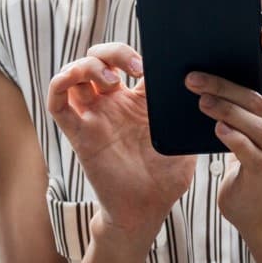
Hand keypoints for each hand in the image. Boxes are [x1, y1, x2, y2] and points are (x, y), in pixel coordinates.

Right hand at [47, 43, 194, 233]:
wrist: (146, 210)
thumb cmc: (166, 179)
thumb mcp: (184, 140)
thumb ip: (187, 116)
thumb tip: (204, 90)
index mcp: (138, 102)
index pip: (128, 62)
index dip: (136, 54)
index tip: (152, 64)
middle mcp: (112, 105)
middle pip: (98, 59)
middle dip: (112, 52)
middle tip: (135, 68)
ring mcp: (94, 118)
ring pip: (75, 75)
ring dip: (87, 66)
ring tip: (111, 80)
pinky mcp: (79, 134)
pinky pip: (57, 103)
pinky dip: (59, 84)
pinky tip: (72, 80)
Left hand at [185, 28, 261, 233]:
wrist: (257, 206)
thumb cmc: (259, 155)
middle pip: (261, 102)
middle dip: (227, 85)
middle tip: (195, 77)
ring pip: (256, 126)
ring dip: (225, 110)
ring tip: (200, 100)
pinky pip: (250, 153)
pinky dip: (233, 139)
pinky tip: (217, 129)